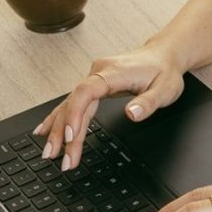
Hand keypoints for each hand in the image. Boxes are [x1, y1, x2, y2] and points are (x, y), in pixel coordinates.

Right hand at [34, 41, 185, 169]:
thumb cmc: (164, 71)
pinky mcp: (95, 84)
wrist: (163, 55)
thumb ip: (148, 103)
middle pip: (74, 102)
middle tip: (56, 156)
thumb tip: (131, 114)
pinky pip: (73, 102)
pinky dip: (60, 117)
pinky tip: (46, 130)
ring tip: (48, 152)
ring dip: (58, 128)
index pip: (86, 92)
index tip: (71, 137)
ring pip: (70, 104)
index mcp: (113, 73)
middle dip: (63, 131)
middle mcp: (98, 73)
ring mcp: (94, 78)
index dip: (75, 114)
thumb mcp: (165, 90)